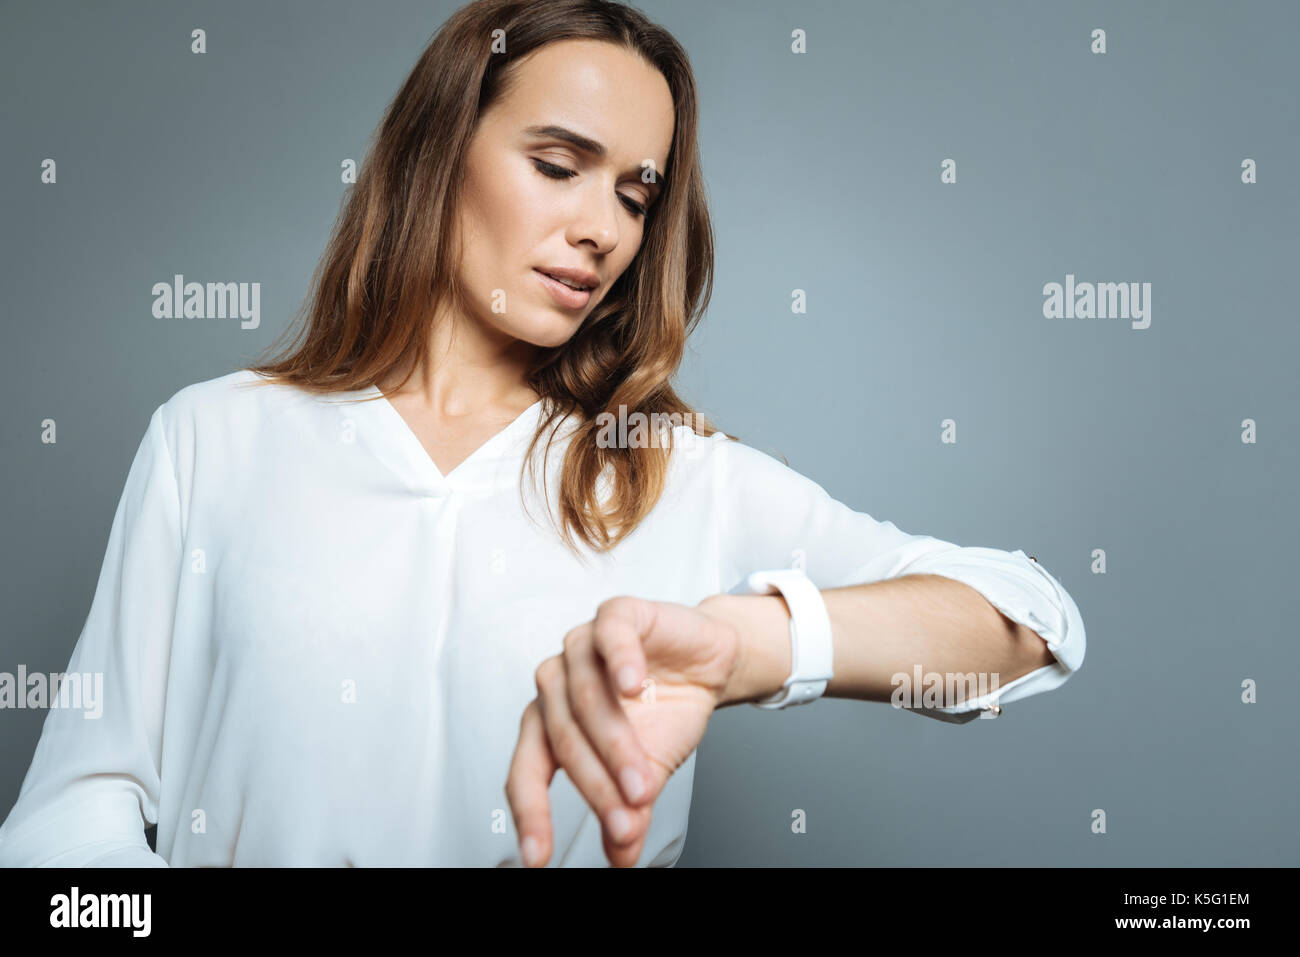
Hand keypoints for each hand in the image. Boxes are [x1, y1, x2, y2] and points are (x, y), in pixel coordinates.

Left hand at [506, 595, 741, 866]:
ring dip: (614, 742)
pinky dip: (620, 660)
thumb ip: (628, 812)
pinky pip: (609, 634)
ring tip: (643, 776)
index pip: (527, 770)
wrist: (707, 664)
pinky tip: (633, 685)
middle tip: (628, 818)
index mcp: (550, 723)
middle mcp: (556, 683)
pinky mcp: (616, 615)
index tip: (538, 858)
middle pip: (562, 738)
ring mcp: (582, 646)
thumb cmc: (665, 710)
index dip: (532, 814)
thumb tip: (622, 855)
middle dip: (597, 785)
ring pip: (584, 696)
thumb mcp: (648, 772)